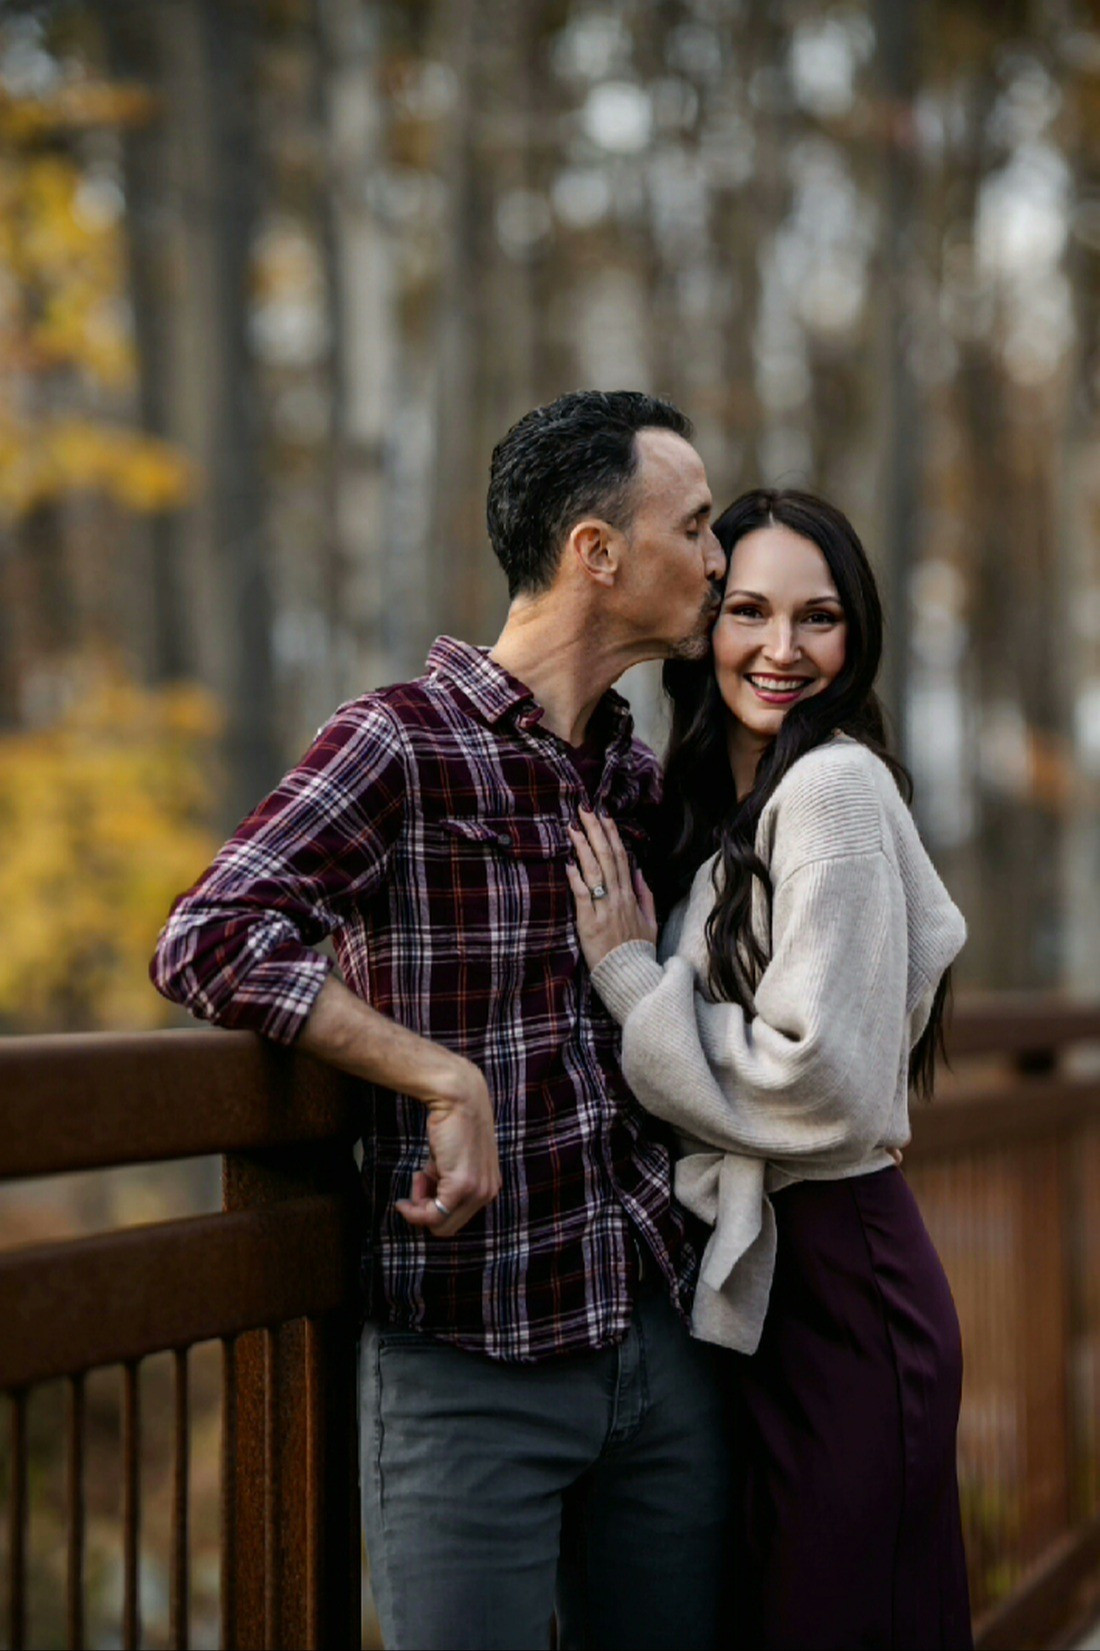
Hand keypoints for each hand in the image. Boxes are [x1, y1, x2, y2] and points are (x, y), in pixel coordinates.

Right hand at [396, 1057, 501, 1238]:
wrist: (460, 1098)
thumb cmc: (452, 1125)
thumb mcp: (450, 1161)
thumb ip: (443, 1183)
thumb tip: (423, 1204)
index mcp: (489, 1187)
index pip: (458, 1219)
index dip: (435, 1208)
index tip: (421, 1189)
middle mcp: (488, 1193)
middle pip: (448, 1227)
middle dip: (425, 1210)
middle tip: (416, 1184)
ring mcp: (477, 1191)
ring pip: (440, 1224)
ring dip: (420, 1205)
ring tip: (420, 1175)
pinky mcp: (462, 1186)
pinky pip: (433, 1214)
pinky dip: (416, 1206)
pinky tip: (416, 1178)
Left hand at [566, 808, 657, 971]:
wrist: (631, 976)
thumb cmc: (638, 950)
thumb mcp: (650, 921)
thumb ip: (645, 894)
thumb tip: (638, 871)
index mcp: (631, 895)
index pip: (620, 857)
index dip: (611, 834)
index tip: (603, 815)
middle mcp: (618, 897)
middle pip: (606, 857)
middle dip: (595, 830)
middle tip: (584, 809)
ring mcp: (604, 909)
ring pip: (594, 871)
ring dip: (583, 847)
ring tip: (573, 827)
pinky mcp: (589, 922)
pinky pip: (582, 895)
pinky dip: (575, 878)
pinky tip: (568, 862)